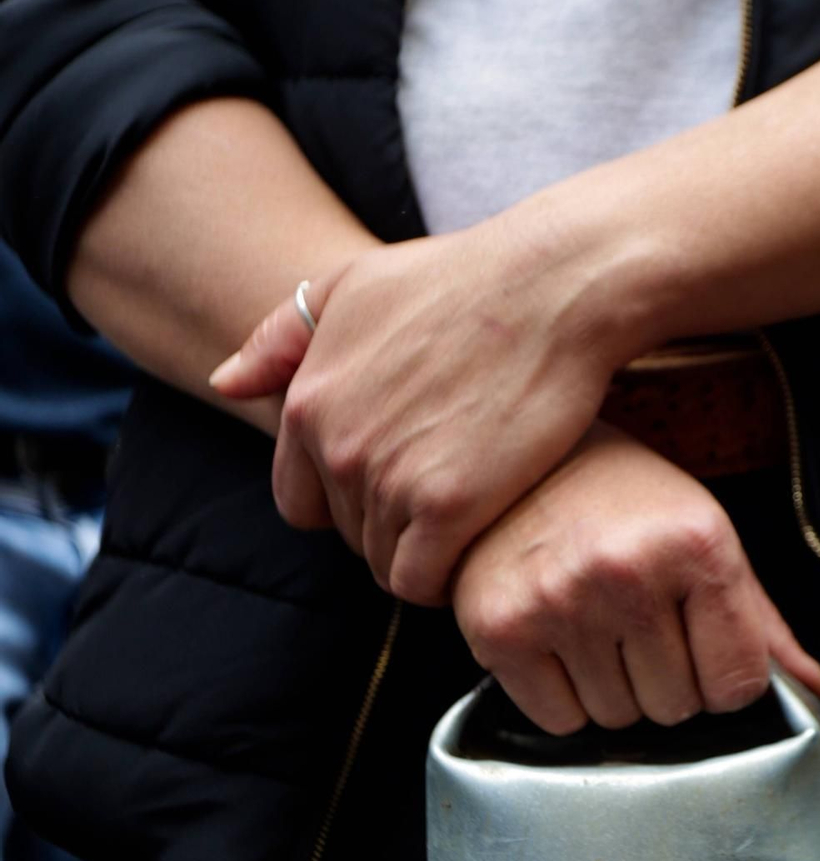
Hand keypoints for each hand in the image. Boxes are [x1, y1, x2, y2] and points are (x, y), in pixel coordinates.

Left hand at [210, 214, 637, 604]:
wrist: (552, 287)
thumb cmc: (463, 279)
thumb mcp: (355, 285)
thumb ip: (283, 336)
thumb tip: (226, 384)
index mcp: (308, 402)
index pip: (300, 500)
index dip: (347, 502)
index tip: (397, 483)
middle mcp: (338, 447)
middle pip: (349, 535)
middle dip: (391, 525)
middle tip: (447, 494)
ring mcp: (391, 480)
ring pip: (386, 562)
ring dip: (424, 553)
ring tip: (470, 518)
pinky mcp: (449, 508)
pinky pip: (422, 581)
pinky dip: (445, 579)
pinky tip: (477, 545)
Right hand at [451, 424, 819, 732]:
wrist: (517, 459)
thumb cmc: (626, 499)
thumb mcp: (705, 535)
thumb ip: (760, 622)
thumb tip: (818, 693)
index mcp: (696, 543)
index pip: (738, 684)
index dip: (725, 679)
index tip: (704, 650)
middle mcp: (627, 572)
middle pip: (676, 707)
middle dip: (667, 682)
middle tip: (640, 629)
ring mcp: (557, 601)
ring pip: (617, 717)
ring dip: (615, 690)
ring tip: (598, 629)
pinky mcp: (499, 628)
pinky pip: (558, 720)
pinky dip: (565, 699)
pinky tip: (560, 645)